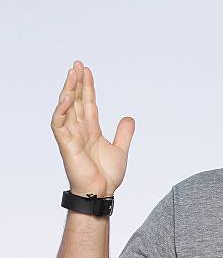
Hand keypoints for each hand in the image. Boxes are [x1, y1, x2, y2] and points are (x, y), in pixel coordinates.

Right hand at [50, 60, 134, 196]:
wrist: (102, 192)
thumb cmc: (106, 175)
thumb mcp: (120, 149)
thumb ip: (123, 133)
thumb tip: (129, 117)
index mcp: (91, 130)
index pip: (87, 103)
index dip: (87, 87)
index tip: (87, 70)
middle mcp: (80, 130)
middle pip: (76, 101)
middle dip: (76, 83)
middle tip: (77, 64)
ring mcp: (72, 137)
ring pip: (66, 109)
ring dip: (68, 91)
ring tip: (72, 74)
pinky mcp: (67, 145)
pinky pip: (59, 125)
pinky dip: (61, 111)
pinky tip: (66, 98)